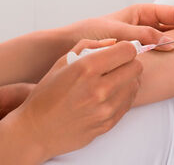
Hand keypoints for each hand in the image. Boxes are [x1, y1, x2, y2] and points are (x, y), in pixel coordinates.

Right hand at [7, 38, 141, 159]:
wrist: (37, 131)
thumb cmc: (47, 94)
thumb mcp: (62, 62)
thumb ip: (88, 46)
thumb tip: (114, 42)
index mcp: (86, 69)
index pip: (127, 50)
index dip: (126, 48)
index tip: (119, 51)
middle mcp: (98, 89)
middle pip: (136, 67)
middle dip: (129, 63)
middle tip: (117, 65)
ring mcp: (105, 109)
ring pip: (135, 85)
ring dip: (128, 80)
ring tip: (112, 80)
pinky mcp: (108, 124)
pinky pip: (129, 103)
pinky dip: (124, 96)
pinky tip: (109, 95)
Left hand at [74, 4, 173, 51]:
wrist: (66, 47)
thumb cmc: (86, 34)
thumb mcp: (115, 32)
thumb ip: (139, 36)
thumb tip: (165, 42)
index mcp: (141, 13)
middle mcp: (143, 25)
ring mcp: (142, 40)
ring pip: (169, 41)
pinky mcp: (137, 55)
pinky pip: (157, 55)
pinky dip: (168, 58)